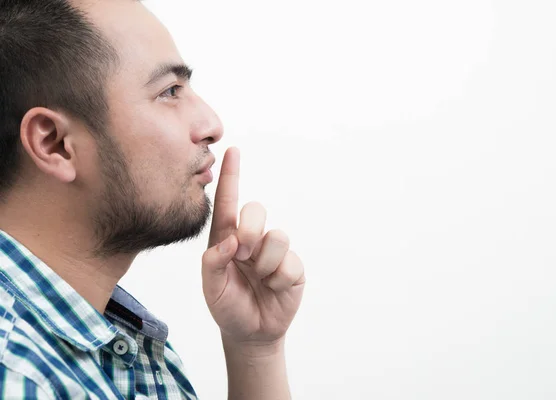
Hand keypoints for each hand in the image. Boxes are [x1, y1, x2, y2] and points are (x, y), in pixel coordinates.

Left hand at [202, 147, 304, 347]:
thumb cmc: (227, 306)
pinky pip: (289, 261)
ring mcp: (273, 252)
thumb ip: (213, 263)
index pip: (228, 203)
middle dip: (250, 230)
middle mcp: (251, 239)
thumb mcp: (211, 288)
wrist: (251, 333)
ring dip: (264, 263)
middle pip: (256, 210)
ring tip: (259, 279)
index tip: (232, 151)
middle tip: (243, 254)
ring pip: (276, 237)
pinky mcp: (292, 266)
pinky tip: (273, 288)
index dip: (231, 176)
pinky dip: (278, 279)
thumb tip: (233, 241)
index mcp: (226, 238)